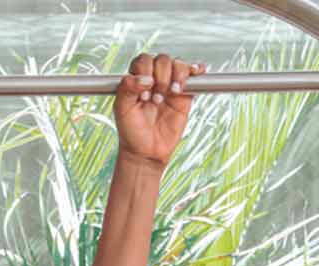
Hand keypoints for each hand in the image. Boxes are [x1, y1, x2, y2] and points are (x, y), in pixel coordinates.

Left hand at [113, 53, 200, 167]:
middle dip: (161, 78)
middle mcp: (153, 78)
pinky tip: (196, 72)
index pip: (143, 61)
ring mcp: (169, 85)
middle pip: (162, 60)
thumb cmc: (132, 131)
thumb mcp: (122, 109)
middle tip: (156, 99)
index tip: (144, 94)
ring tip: (172, 93)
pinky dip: (196, 70)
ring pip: (178, 64)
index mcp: (136, 78)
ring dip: (177, 76)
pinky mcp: (184, 95)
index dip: (145, 73)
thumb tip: (145, 78)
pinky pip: (193, 76)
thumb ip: (127, 88)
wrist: (147, 151)